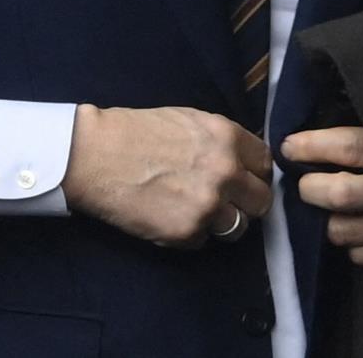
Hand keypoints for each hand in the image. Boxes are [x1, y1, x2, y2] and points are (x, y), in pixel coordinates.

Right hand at [62, 104, 271, 246]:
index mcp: (228, 138)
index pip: (265, 164)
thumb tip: (242, 159)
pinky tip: (172, 218)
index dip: (255, 173)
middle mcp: (226, 172)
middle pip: (262, 200)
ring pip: (238, 227)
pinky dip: (192, 235)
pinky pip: (204, 241)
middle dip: (247, 202)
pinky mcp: (186, 232)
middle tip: (229, 203)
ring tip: (199, 214)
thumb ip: (222, 141)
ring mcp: (208, 205)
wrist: (96, 155)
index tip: (246, 179)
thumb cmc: (137, 132)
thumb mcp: (191, 120)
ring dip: (223, 223)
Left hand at [283, 126, 362, 267]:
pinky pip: (359, 255)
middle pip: (337, 195)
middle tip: (307, 182)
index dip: (310, 147)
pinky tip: (360, 226)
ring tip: (335, 207)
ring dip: (329, 219)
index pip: (346, 147)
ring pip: (340, 231)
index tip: (290, 146)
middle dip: (310, 188)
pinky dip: (352, 242)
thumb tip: (320, 125)